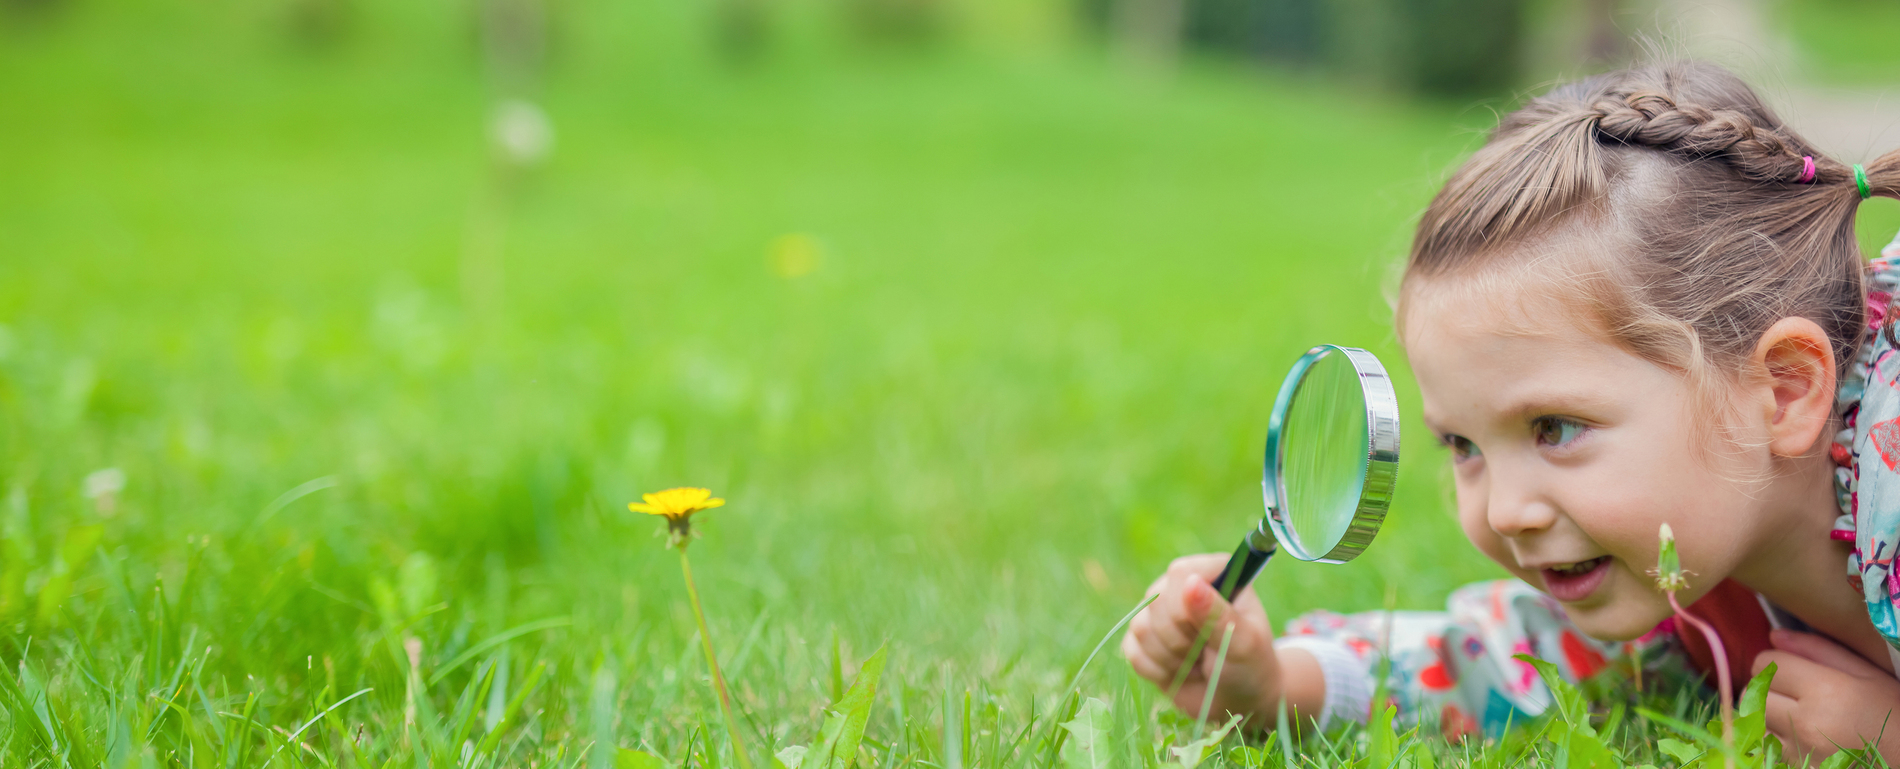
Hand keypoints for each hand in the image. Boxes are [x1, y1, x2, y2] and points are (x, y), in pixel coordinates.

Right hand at [1120, 553, 1320, 724]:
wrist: (1239, 699)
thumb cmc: (1250, 666)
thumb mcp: (1244, 642)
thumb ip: (1217, 613)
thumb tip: (1190, 582)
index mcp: (1215, 573)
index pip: (1180, 573)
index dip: (1187, 608)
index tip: (1210, 633)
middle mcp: (1183, 585)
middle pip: (1156, 601)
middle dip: (1181, 640)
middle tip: (1208, 652)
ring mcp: (1160, 611)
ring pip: (1141, 627)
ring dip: (1171, 658)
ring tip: (1197, 663)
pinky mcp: (1142, 638)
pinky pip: (1133, 650)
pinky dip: (1158, 671)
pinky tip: (1180, 672)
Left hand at [1751, 628, 1899, 763]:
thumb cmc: (1894, 715)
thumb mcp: (1868, 674)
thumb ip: (1819, 650)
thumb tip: (1775, 636)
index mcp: (1826, 690)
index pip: (1766, 663)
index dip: (1777, 661)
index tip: (1793, 669)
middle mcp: (1806, 721)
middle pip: (1754, 692)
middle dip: (1769, 687)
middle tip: (1794, 692)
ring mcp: (1799, 750)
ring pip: (1755, 720)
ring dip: (1768, 713)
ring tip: (1798, 715)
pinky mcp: (1797, 767)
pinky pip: (1767, 745)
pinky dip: (1776, 738)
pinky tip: (1802, 736)